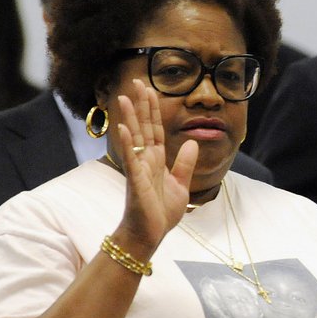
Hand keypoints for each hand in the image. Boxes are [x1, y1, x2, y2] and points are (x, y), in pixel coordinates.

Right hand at [115, 80, 197, 251]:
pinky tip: (123, 129)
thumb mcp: (181, 185)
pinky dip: (128, 145)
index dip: (154, 110)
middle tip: (136, 82)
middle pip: (144, 128)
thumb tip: (193, 143)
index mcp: (157, 161)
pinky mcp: (136, 183)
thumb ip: (185, 164)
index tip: (151, 89)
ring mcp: (139, 170)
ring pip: (135, 139)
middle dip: (141, 105)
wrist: (151, 235)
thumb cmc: (161, 213)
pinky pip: (131, 161)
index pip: (156, 129)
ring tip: (123, 97)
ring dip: (129, 118)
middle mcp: (146, 161)